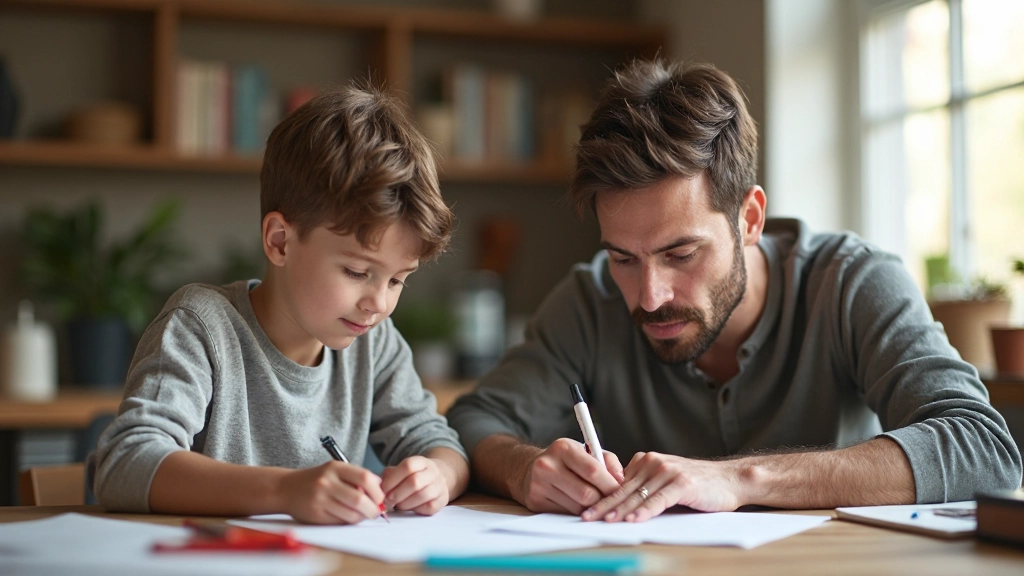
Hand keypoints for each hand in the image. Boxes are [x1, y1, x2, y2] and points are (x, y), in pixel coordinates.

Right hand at [276, 461, 383, 524]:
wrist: (286, 489)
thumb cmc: (316, 479)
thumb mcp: (334, 470)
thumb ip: (355, 477)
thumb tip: (379, 487)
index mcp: (335, 468)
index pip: (364, 478)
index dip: (377, 491)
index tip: (381, 498)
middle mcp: (327, 482)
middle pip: (359, 499)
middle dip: (373, 509)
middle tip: (376, 512)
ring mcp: (320, 499)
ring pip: (351, 514)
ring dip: (362, 517)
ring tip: (362, 514)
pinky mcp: (316, 514)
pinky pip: (340, 521)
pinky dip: (349, 521)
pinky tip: (348, 517)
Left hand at [381, 456, 450, 514]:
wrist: (436, 480)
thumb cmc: (411, 477)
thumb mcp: (400, 471)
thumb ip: (388, 476)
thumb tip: (378, 488)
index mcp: (421, 461)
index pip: (408, 466)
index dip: (393, 480)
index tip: (382, 491)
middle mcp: (433, 471)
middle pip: (415, 482)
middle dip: (397, 494)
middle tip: (387, 502)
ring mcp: (440, 485)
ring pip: (422, 495)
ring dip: (405, 503)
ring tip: (397, 506)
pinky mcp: (443, 500)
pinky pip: (429, 507)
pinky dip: (416, 509)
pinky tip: (409, 508)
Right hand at [514, 437, 623, 514]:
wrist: (529, 468)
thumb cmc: (565, 460)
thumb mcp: (585, 451)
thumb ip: (607, 461)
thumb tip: (621, 480)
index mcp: (563, 448)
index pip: (593, 471)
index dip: (610, 484)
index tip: (620, 491)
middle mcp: (548, 465)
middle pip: (586, 494)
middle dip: (602, 500)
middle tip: (610, 500)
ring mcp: (539, 484)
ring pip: (578, 507)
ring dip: (591, 508)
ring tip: (595, 502)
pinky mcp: (536, 501)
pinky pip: (566, 514)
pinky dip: (577, 512)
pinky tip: (578, 505)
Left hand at [582, 452, 743, 522]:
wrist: (730, 479)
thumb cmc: (697, 484)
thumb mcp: (665, 480)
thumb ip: (645, 486)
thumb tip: (620, 504)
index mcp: (646, 461)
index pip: (618, 482)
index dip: (602, 497)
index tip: (587, 509)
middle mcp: (654, 462)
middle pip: (624, 489)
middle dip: (604, 505)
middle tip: (587, 517)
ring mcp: (668, 471)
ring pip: (638, 495)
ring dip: (620, 510)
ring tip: (605, 521)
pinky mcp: (682, 483)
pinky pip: (658, 499)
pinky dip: (645, 511)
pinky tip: (634, 520)